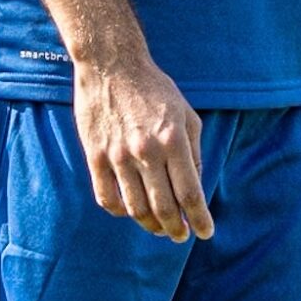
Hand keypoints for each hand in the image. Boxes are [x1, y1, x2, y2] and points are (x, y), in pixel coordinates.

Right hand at [73, 55, 213, 242]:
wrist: (111, 64)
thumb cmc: (154, 88)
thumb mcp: (186, 114)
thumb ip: (193, 152)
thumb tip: (195, 188)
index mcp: (173, 140)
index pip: (190, 193)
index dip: (200, 219)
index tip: (205, 232)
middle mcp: (146, 151)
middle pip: (164, 208)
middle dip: (176, 229)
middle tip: (181, 236)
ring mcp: (118, 156)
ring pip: (136, 209)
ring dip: (151, 226)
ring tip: (159, 228)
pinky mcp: (95, 157)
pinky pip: (107, 199)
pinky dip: (122, 212)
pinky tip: (131, 211)